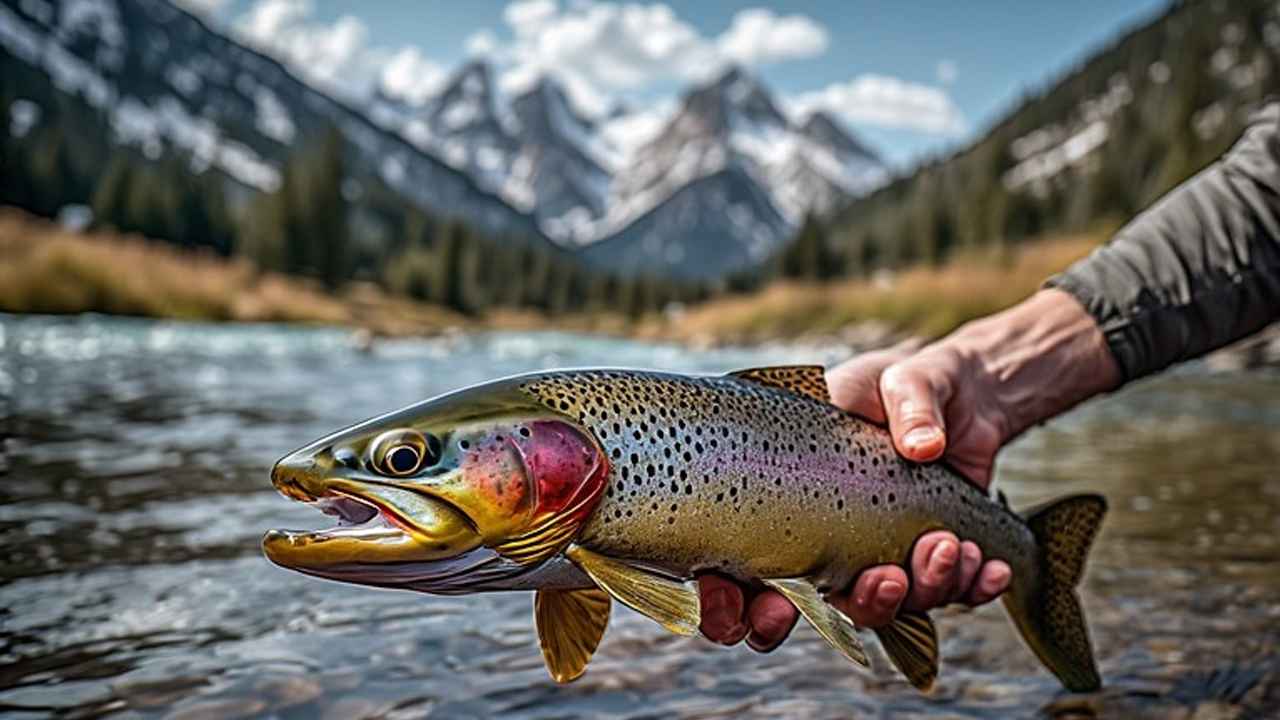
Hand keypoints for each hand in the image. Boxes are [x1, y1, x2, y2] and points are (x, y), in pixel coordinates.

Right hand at [699, 290, 1119, 649]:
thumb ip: (907, 405)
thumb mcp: (893, 378)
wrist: (960, 392)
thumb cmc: (896, 383)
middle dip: (854, 606)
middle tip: (886, 579)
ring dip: (921, 588)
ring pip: (883, 605)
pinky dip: (968, 586)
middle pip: (812, 607)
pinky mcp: (925, 559)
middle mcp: (821, 540)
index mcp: (782, 500)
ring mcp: (874, 555)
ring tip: (950, 545)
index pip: (737, 569)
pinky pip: (943, 593)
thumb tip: (923, 447)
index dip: (733, 604)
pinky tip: (988, 568)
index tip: (760, 611)